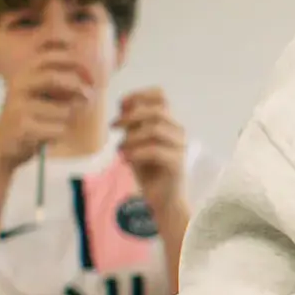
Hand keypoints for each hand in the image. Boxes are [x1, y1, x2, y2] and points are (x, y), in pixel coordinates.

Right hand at [0, 55, 89, 170]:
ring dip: (69, 118)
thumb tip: (92, 79)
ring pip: (63, 109)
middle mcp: (18, 85)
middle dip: (77, 86)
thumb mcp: (43, 96)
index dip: (70, 57)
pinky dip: (60, 133)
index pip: (46, 55)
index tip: (89, 72)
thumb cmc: (31, 119)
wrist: (3, 149)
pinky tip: (48, 137)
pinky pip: (58, 128)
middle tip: (90, 96)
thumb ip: (62, 84)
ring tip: (58, 123)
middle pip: (53, 77)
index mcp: (24, 74)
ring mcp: (17, 105)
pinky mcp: (22, 126)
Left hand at [115, 89, 187, 215]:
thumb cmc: (149, 171)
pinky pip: (155, 150)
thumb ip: (132, 125)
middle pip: (157, 110)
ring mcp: (180, 147)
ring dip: (131, 137)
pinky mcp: (177, 163)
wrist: (162, 199)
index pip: (160, 96)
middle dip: (131, 116)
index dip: (140, 95)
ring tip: (120, 149)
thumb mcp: (135, 143)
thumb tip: (124, 104)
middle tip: (113, 127)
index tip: (121, 105)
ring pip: (155, 129)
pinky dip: (136, 153)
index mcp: (168, 123)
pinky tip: (126, 160)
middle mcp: (177, 132)